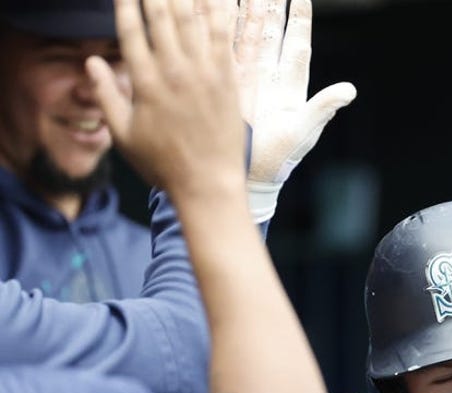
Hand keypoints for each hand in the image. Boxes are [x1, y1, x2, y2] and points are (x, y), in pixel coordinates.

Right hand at [88, 0, 243, 195]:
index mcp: (145, 83)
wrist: (208, 183)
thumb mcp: (123, 134)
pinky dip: (217, 14)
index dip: (126, 6)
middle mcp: (174, 72)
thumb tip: (91, 62)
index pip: (131, 32)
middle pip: (162, 19)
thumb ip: (106, 95)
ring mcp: (204, 74)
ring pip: (192, 22)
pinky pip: (223, 38)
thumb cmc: (163, 163)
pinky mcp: (228, 80)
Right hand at [236, 0, 355, 220]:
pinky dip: (219, 30)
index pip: (296, 44)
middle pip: (271, 33)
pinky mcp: (225, 84)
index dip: (300, 20)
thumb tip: (350, 90)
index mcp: (291, 85)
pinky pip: (222, 51)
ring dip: (246, 11)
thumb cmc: (281, 157)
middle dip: (271, 5)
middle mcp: (269, 76)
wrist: (251, 175)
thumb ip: (324, 107)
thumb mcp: (304, 131)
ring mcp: (246, 78)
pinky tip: (215, 10)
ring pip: (246, 36)